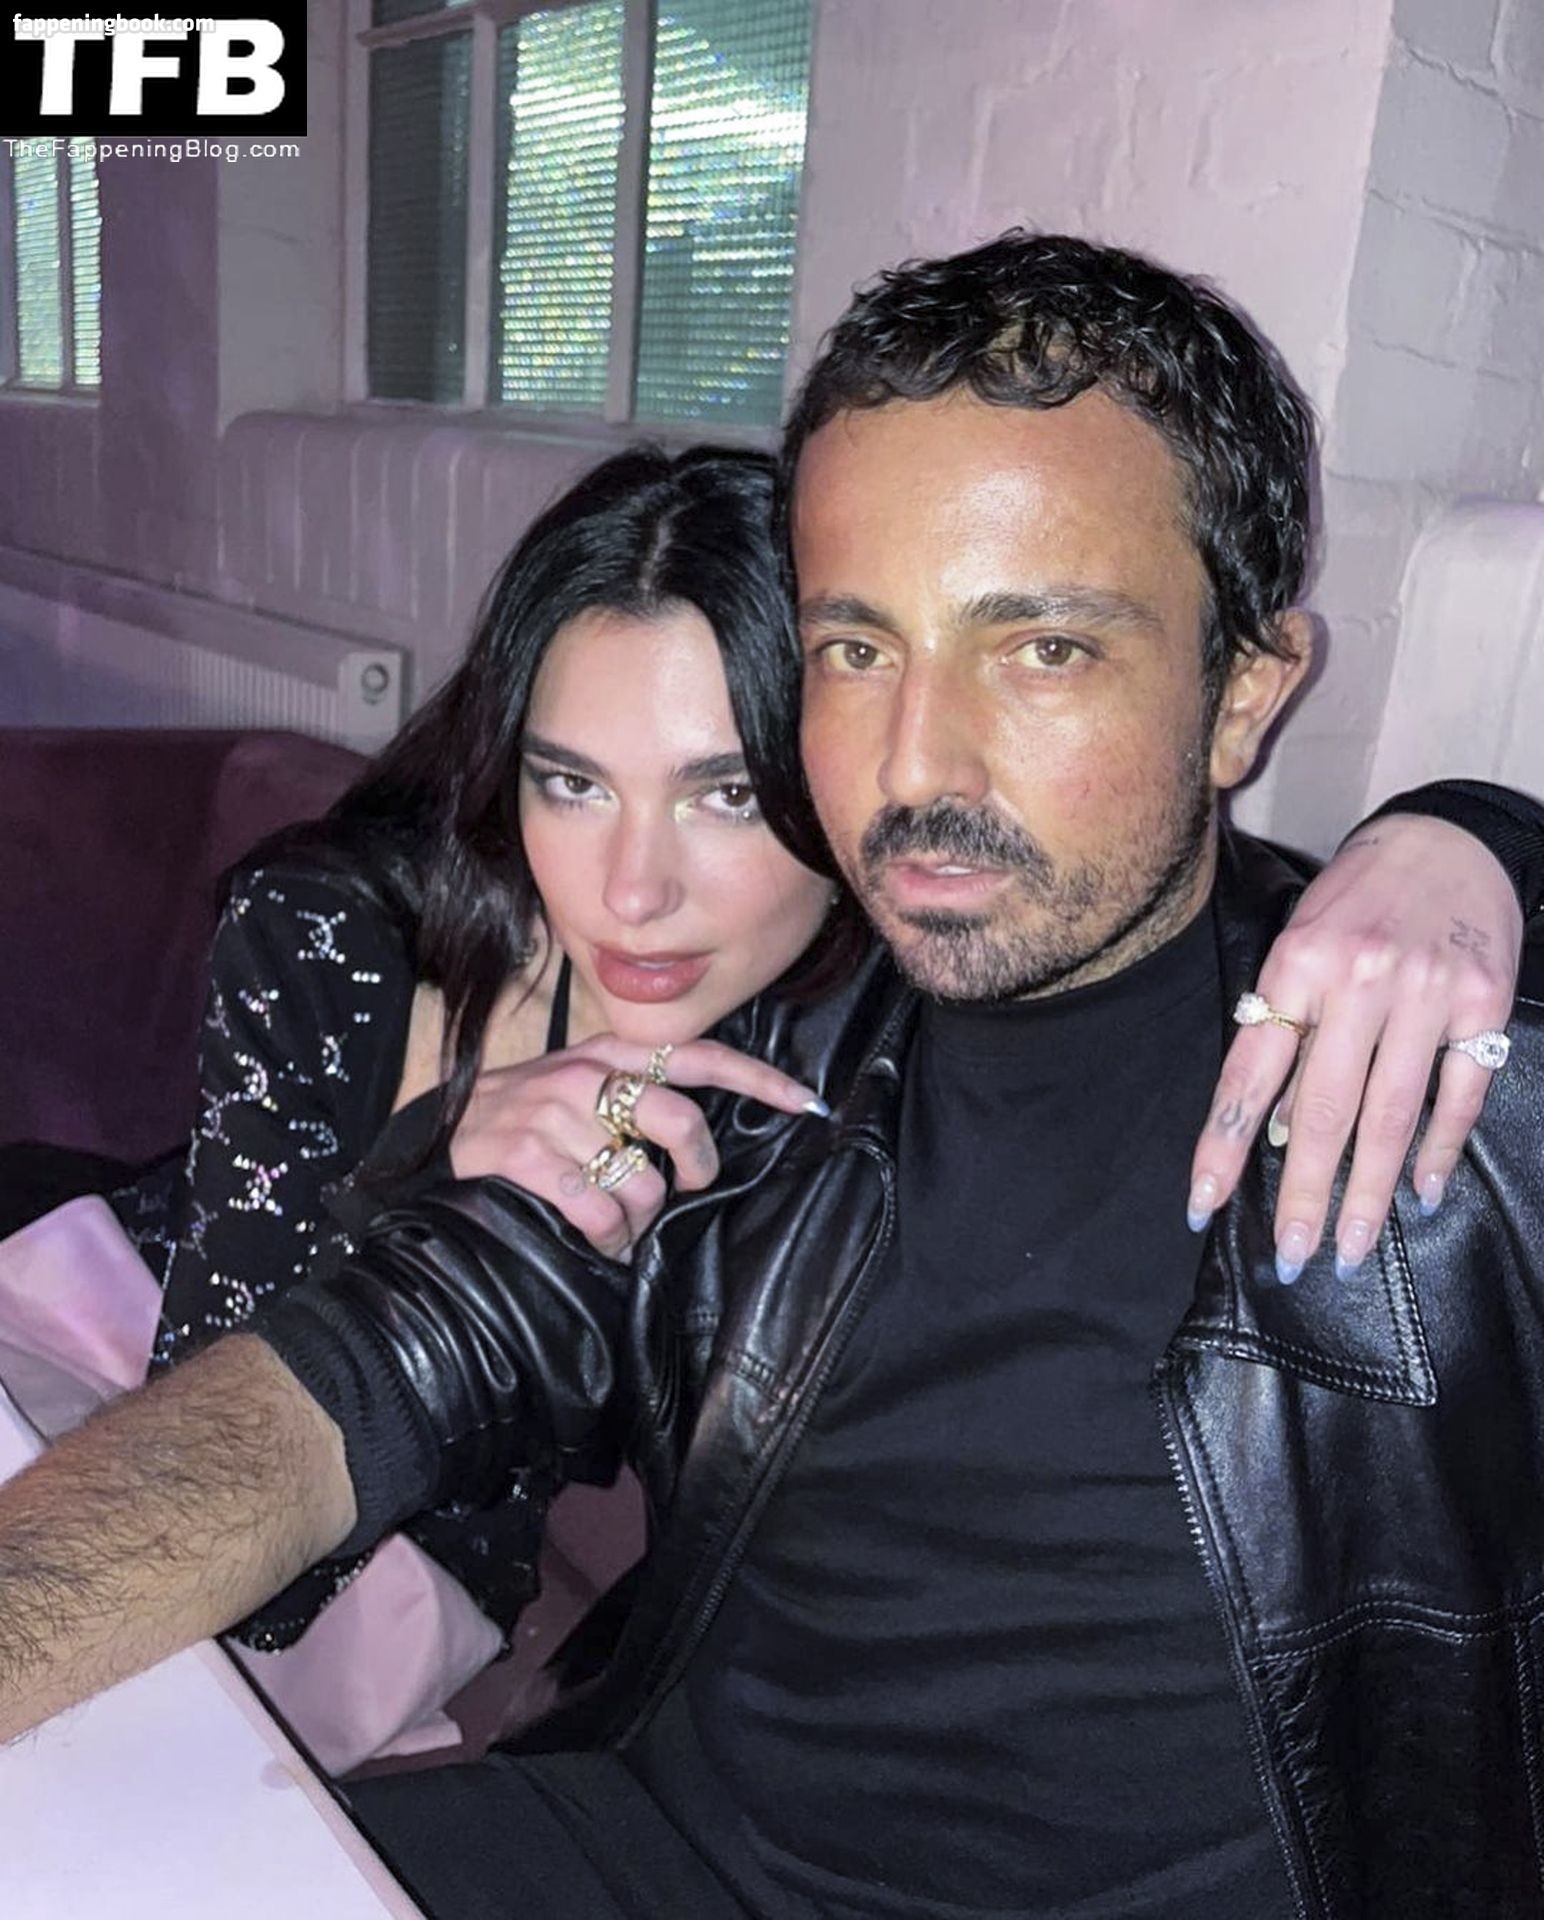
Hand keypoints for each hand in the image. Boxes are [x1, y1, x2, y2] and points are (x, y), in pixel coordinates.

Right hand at [450, 1036, 826, 1259]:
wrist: (438, 1133)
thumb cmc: (527, 1116)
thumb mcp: (580, 1084)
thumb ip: (636, 1090)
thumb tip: (703, 1131)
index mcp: (609, 1056)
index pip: (698, 1056)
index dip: (758, 1078)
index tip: (807, 1102)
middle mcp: (586, 1076)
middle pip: (679, 1120)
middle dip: (696, 1169)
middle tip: (686, 1189)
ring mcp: (553, 1114)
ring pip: (641, 1182)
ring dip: (637, 1219)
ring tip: (619, 1224)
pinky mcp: (526, 1157)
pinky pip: (597, 1211)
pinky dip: (606, 1237)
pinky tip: (596, 1239)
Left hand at [1189, 815, 1520, 1279]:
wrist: (1443, 838)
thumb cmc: (1354, 900)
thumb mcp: (1300, 946)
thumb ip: (1287, 1030)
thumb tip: (1273, 1130)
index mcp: (1297, 965)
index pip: (1249, 1075)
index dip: (1224, 1146)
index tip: (1204, 1206)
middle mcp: (1358, 980)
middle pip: (1323, 1109)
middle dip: (1304, 1194)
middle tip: (1292, 1258)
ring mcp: (1425, 993)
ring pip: (1390, 1114)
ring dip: (1367, 1192)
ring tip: (1348, 1249)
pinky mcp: (1482, 1002)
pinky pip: (1458, 1094)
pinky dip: (1439, 1149)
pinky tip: (1422, 1193)